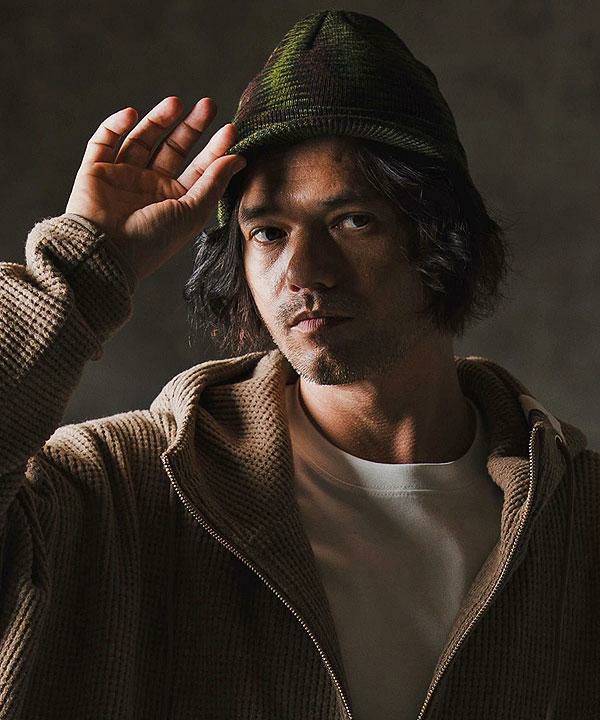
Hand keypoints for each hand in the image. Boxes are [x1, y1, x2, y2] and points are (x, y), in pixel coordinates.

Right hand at [65, 96, 244, 282]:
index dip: (215, 149)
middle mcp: (150, 187)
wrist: (106, 253)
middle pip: (173, 149)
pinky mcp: (95, 171)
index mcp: (175, 201)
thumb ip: (214, 183)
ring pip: (142, 140)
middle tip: (209, 105)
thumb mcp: (191, 212)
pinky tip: (131, 114)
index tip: (231, 129)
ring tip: (176, 102)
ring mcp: (123, 178)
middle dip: (191, 127)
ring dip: (158, 120)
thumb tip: (238, 158)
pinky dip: (115, 126)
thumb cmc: (152, 240)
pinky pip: (104, 142)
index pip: (200, 169)